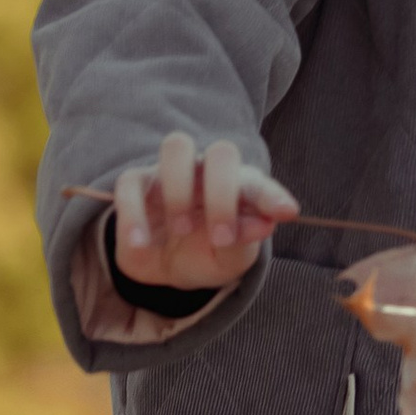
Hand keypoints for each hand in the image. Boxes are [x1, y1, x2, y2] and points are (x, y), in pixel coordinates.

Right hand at [112, 134, 297, 293]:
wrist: (165, 267)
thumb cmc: (208, 255)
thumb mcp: (230, 260)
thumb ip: (245, 241)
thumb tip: (265, 224)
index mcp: (239, 187)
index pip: (259, 183)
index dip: (272, 196)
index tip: (286, 214)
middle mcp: (207, 171)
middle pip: (222, 152)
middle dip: (222, 192)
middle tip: (220, 236)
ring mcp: (171, 172)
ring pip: (176, 146)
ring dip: (180, 189)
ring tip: (181, 230)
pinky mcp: (136, 184)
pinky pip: (130, 182)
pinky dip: (134, 214)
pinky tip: (141, 244)